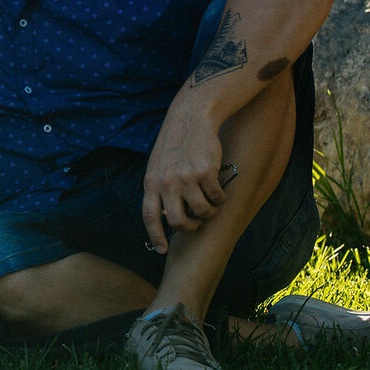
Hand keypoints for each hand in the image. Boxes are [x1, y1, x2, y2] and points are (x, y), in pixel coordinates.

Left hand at [141, 104, 229, 252]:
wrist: (191, 118)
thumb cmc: (175, 145)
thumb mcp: (157, 166)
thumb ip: (159, 188)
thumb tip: (165, 216)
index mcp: (151, 182)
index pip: (149, 216)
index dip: (156, 236)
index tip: (163, 250)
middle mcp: (166, 182)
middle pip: (178, 221)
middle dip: (190, 228)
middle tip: (196, 223)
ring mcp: (186, 178)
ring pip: (202, 212)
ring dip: (209, 213)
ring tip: (210, 204)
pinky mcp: (206, 172)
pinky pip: (217, 197)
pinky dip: (220, 198)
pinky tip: (219, 190)